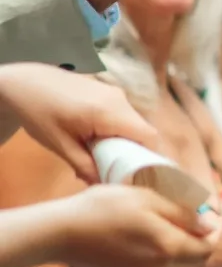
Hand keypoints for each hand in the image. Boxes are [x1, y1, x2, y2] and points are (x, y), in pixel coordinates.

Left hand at [0, 64, 158, 182]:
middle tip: (117, 171)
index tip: (142, 175)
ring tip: (102, 157)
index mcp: (110, 112)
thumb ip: (85, 166)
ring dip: (123, 142)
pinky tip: (97, 140)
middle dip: (133, 153)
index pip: (148, 136)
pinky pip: (123, 115)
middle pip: (142, 131)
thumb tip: (105, 185)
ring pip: (133, 123)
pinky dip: (116, 130)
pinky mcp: (109, 92)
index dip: (151, 157)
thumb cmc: (39, 113)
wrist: (25, 82)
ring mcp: (116, 93)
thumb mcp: (60, 145)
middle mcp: (120, 99)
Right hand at [57, 184, 213, 266]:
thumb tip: (210, 225)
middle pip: (195, 261)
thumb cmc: (104, 208)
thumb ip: (183, 213)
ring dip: (181, 249)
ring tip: (170, 225)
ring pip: (175, 266)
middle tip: (196, 221)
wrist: (60, 233)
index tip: (213, 218)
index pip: (208, 248)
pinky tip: (147, 237)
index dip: (216, 232)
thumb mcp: (149, 199)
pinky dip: (160, 256)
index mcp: (169, 249)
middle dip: (202, 243)